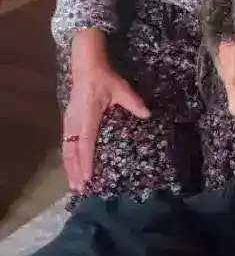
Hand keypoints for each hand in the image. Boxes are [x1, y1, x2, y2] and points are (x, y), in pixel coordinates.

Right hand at [62, 30, 149, 192]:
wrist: (86, 65)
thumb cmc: (103, 78)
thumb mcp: (121, 89)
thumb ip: (133, 103)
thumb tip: (147, 114)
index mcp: (88, 118)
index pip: (86, 145)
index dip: (86, 163)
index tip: (87, 179)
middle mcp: (75, 123)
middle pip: (71, 153)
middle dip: (74, 172)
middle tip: (78, 190)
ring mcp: (69, 121)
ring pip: (66, 149)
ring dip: (69, 167)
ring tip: (73, 183)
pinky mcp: (68, 119)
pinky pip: (66, 142)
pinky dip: (68, 156)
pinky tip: (72, 163)